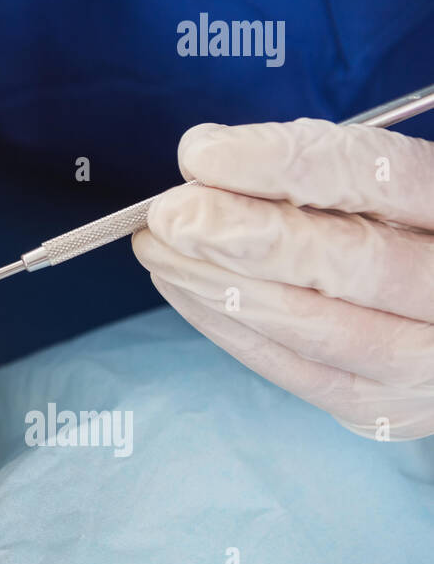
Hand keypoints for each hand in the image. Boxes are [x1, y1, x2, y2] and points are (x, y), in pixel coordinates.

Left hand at [132, 118, 433, 439]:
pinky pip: (297, 371)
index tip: (201, 154)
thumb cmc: (403, 231)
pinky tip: (180, 287)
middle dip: (243, 234)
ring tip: (158, 246)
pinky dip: (227, 327)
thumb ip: (317, 164)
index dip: (283, 164)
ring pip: (316, 325)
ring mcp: (427, 361)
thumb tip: (206, 156)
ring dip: (218, 282)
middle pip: (351, 262)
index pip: (380, 178)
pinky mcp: (385, 409)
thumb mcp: (386, 186)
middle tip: (169, 213)